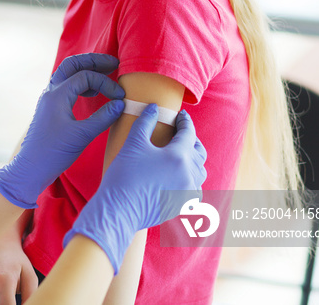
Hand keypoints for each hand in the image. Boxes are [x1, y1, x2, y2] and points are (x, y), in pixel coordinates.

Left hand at [0, 53, 124, 208]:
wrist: (31, 168)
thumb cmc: (53, 153)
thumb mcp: (82, 136)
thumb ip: (103, 118)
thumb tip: (121, 104)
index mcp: (57, 95)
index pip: (85, 76)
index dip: (105, 83)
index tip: (120, 96)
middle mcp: (51, 92)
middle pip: (72, 65)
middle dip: (93, 61)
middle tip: (114, 62)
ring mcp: (49, 99)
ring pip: (67, 74)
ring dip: (86, 70)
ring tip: (106, 73)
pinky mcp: (50, 108)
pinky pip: (66, 86)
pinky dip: (80, 83)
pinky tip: (92, 92)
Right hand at [64, 105, 206, 273]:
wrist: (119, 210)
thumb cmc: (124, 176)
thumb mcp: (133, 144)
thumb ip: (145, 122)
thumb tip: (154, 108)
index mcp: (178, 157)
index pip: (189, 133)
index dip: (185, 121)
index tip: (181, 115)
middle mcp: (188, 175)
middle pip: (198, 152)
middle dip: (191, 139)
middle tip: (181, 132)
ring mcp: (187, 192)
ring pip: (200, 171)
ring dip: (193, 159)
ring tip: (182, 153)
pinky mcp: (182, 205)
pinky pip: (195, 189)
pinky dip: (191, 179)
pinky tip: (180, 176)